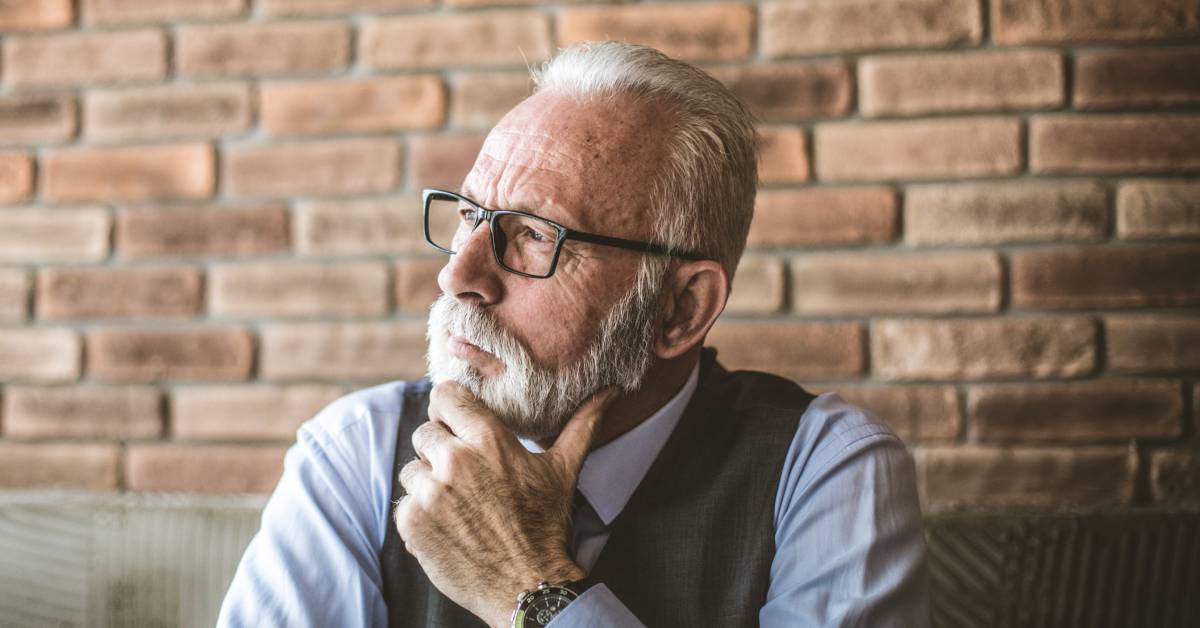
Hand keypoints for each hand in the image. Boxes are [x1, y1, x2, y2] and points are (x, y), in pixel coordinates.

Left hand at [395, 381, 614, 627]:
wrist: (527, 586)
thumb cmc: (546, 525)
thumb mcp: (564, 470)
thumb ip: (582, 424)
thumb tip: (611, 391)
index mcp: (489, 441)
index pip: (446, 396)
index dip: (449, 407)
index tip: (456, 421)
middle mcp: (455, 461)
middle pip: (426, 431)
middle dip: (441, 448)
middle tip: (464, 475)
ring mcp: (430, 493)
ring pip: (412, 468)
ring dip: (428, 482)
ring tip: (458, 503)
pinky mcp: (412, 522)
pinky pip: (404, 503)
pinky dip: (420, 513)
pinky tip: (448, 526)